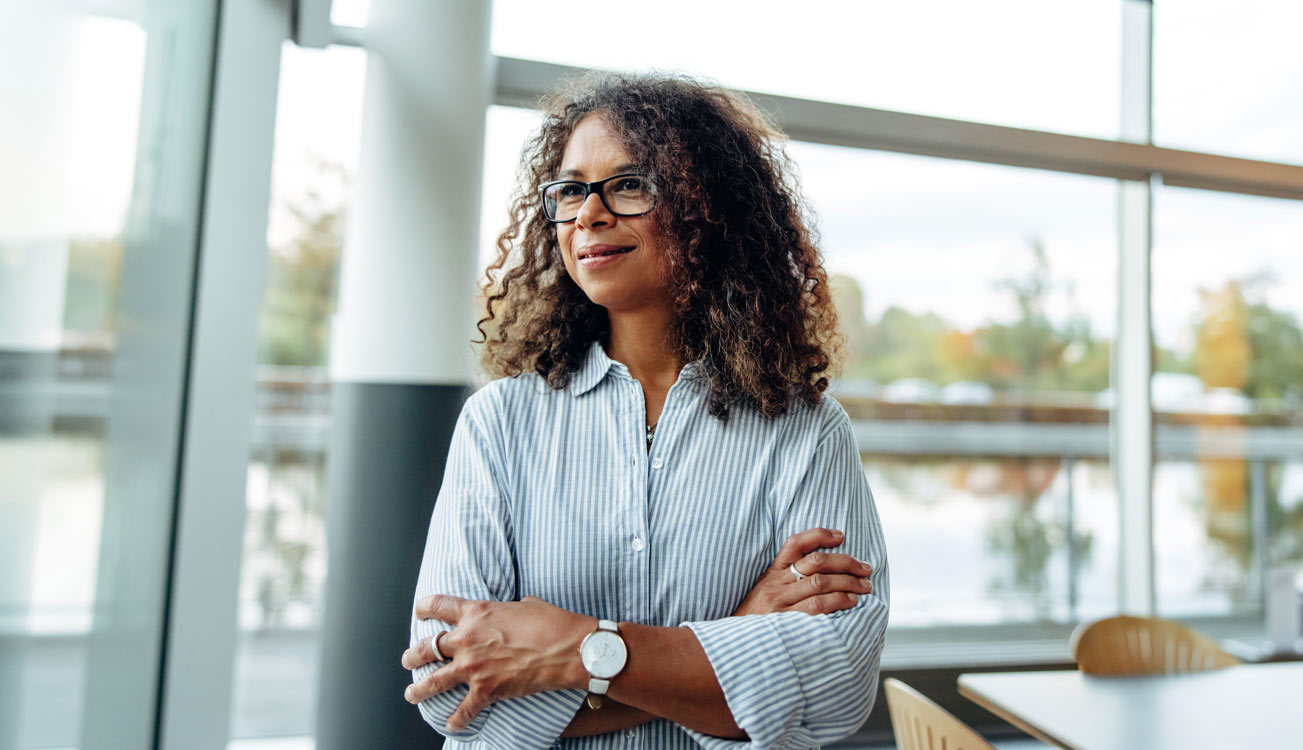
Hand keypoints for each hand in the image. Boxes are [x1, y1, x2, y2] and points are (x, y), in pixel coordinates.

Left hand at [402, 595, 592, 728]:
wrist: (569, 649)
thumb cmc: (552, 622)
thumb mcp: (525, 604)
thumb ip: (507, 610)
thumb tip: (511, 613)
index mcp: (476, 613)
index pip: (439, 606)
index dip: (424, 608)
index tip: (419, 611)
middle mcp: (467, 639)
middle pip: (427, 647)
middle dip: (413, 654)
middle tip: (409, 658)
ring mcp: (473, 667)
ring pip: (433, 681)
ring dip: (419, 688)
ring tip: (411, 693)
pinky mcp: (486, 690)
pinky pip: (463, 710)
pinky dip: (456, 720)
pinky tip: (451, 724)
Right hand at [732, 527, 872, 616]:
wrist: (734, 643)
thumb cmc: (756, 617)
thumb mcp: (765, 590)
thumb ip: (787, 578)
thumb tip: (824, 569)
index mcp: (772, 572)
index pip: (795, 543)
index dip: (819, 535)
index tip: (841, 536)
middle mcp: (776, 583)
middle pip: (816, 562)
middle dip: (846, 563)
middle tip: (865, 569)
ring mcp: (780, 601)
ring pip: (820, 583)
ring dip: (847, 583)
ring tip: (863, 587)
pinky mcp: (786, 620)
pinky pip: (816, 607)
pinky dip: (838, 602)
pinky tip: (850, 602)